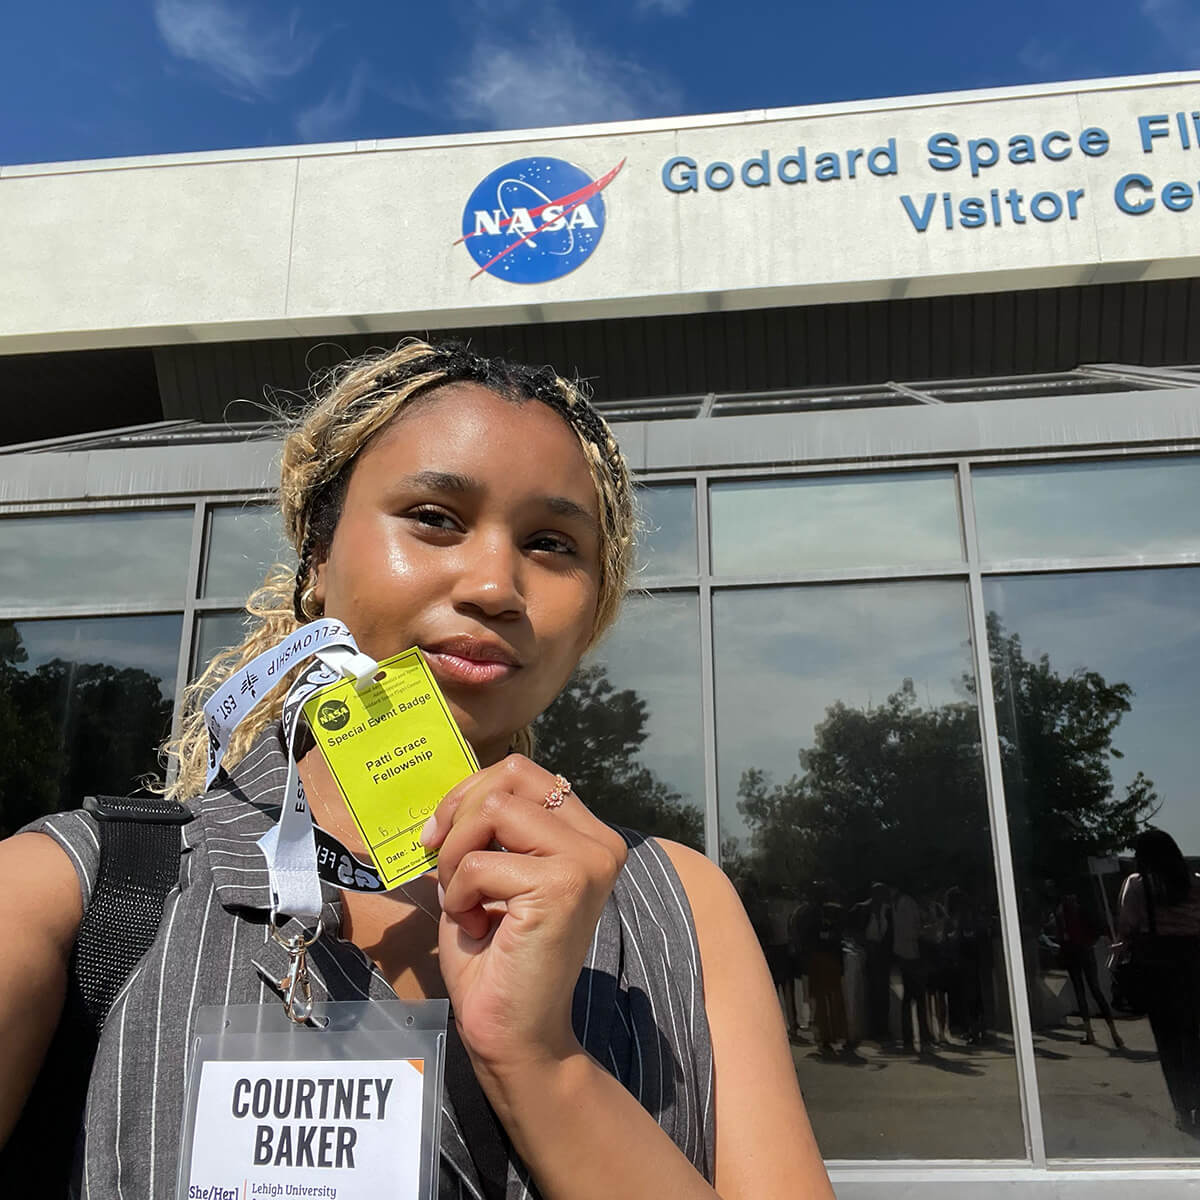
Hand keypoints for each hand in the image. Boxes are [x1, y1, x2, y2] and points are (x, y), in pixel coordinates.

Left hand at [421, 755, 626, 1082]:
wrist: (514, 1034)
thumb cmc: (496, 959)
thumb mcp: (488, 876)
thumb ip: (485, 831)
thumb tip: (451, 795)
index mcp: (587, 835)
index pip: (522, 771)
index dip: (470, 792)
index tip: (439, 835)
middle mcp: (599, 841)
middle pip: (511, 777)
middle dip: (459, 815)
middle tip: (443, 865)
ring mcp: (586, 861)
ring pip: (493, 810)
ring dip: (457, 855)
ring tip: (463, 898)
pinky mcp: (563, 886)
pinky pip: (482, 862)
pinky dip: (460, 893)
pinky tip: (477, 925)